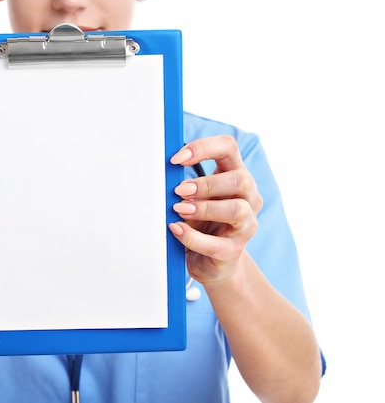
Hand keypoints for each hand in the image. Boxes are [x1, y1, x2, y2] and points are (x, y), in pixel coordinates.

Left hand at [168, 135, 262, 285]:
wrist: (211, 263)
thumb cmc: (202, 224)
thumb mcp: (193, 199)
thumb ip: (184, 186)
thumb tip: (163, 176)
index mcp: (236, 177)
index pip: (229, 147)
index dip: (203, 148)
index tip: (177, 159)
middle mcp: (248, 199)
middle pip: (241, 179)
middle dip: (206, 183)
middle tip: (179, 190)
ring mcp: (246, 226)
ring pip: (237, 210)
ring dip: (204, 208)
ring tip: (179, 210)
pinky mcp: (234, 251)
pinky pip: (216, 244)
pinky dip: (192, 237)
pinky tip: (176, 230)